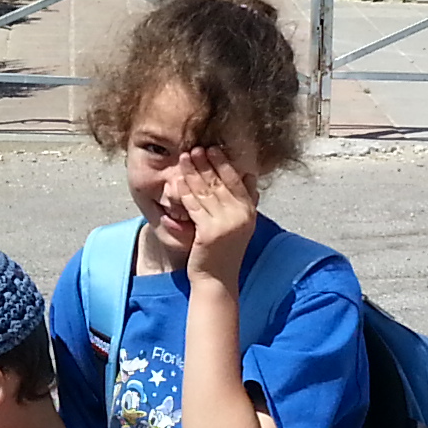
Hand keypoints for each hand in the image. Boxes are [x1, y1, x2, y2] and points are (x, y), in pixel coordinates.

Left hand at [168, 149, 257, 288]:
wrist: (217, 280)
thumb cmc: (225, 250)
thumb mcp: (241, 224)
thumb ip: (245, 200)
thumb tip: (250, 175)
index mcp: (249, 212)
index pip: (236, 181)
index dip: (224, 163)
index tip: (213, 148)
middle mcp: (240, 216)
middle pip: (219, 183)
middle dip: (206, 163)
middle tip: (195, 148)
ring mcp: (225, 224)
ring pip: (205, 192)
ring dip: (193, 172)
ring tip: (184, 158)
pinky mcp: (208, 233)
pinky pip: (194, 206)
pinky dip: (185, 191)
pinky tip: (178, 181)